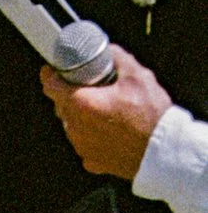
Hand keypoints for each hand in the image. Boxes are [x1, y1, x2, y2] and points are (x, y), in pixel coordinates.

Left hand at [42, 46, 171, 182]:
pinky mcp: (91, 161)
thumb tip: (108, 51)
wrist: (162, 151)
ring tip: (106, 108)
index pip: (50, 86)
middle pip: (61, 106)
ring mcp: (81, 146)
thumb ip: (118, 58)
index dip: (51, 76)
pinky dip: (92, 135)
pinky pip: (84, 143)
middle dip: (71, 94)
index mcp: (81, 104)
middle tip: (90, 87)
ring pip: (72, 125)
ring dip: (82, 115)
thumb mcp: (137, 76)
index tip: (53, 71)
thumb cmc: (150, 116)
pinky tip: (110, 129)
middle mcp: (75, 127)